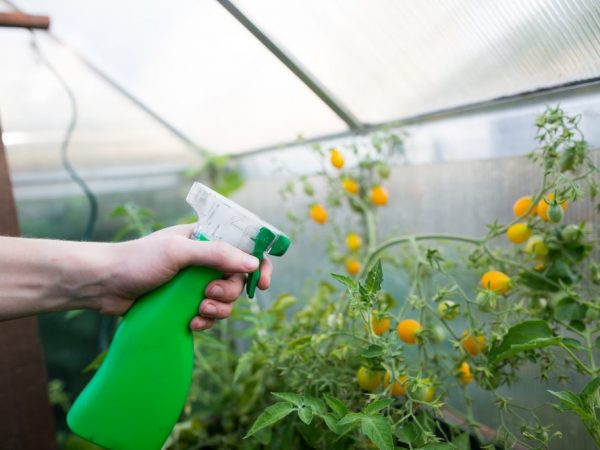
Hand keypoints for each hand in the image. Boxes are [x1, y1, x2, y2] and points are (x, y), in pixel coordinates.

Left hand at [98, 224, 272, 330]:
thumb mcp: (179, 251)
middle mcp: (204, 261)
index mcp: (205, 239)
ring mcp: (195, 284)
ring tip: (198, 310)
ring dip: (217, 309)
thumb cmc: (138, 260)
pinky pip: (210, 316)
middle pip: (238, 279)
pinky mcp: (186, 305)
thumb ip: (217, 254)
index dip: (258, 264)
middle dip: (229, 291)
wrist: (104, 285)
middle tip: (209, 293)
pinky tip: (190, 323)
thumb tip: (253, 263)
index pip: (243, 247)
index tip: (263, 282)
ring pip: (226, 300)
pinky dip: (205, 321)